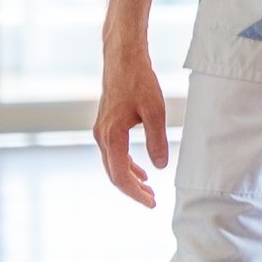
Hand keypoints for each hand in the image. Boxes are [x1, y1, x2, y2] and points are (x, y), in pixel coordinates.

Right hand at [93, 34, 170, 207]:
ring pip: (113, 164)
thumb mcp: (155, 111)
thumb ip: (157, 140)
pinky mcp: (106, 126)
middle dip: (132, 191)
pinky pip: (113, 154)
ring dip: (130, 179)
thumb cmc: (138, 81)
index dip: (135, 193)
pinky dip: (126, 165)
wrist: (123, 59)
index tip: (151, 202)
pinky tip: (141, 171)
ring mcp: (101, 131)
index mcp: (112, 136)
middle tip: (152, 201)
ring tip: (148, 190)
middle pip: (114, 174)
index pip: (120, 175)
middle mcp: (102, 136)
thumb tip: (160, 166)